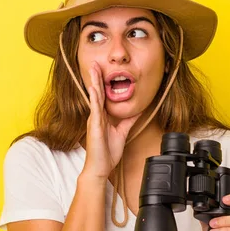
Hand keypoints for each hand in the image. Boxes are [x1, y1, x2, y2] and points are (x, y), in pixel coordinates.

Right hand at [82, 62, 140, 179]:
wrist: (100, 168)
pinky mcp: (95, 125)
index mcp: (101, 116)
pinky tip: (94, 87)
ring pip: (94, 96)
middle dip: (96, 76)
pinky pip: (95, 109)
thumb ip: (128, 120)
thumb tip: (136, 110)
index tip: (101, 69)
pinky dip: (94, 97)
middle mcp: (96, 116)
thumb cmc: (107, 153)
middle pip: (96, 92)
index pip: (102, 95)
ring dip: (94, 81)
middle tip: (94, 62)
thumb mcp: (122, 132)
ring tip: (93, 68)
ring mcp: (94, 120)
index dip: (102, 82)